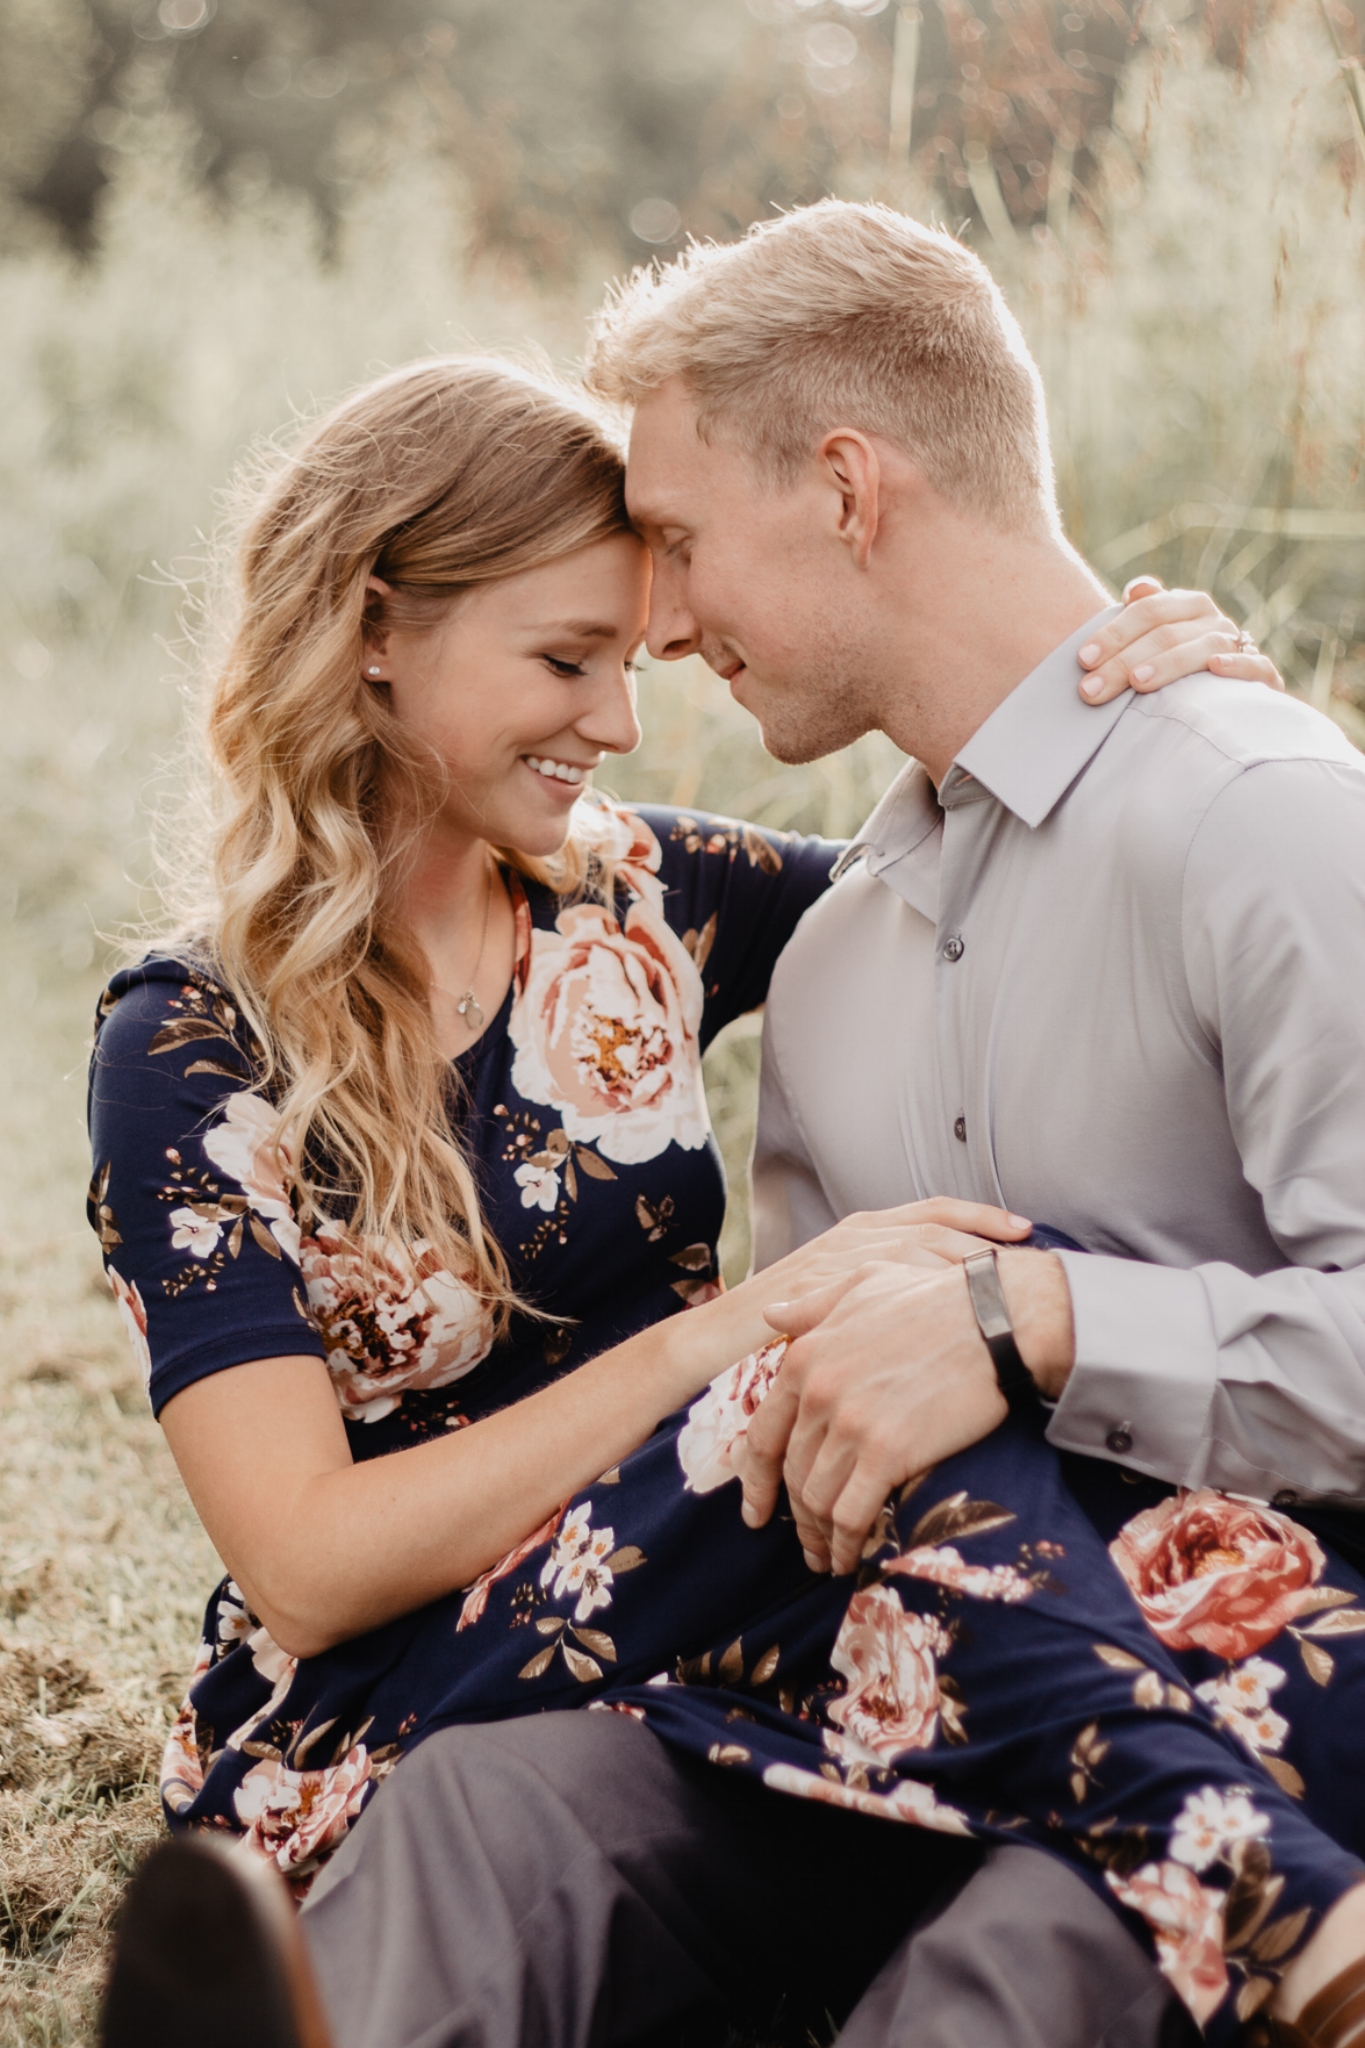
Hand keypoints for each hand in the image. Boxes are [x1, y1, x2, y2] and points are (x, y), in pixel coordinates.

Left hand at [734, 1251, 1072, 1575]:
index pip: (763, 1432)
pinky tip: (850, 1559)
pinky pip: (851, 1514)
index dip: (755, 1478)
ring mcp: (850, 1424)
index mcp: (805, 1356)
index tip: (756, 1508)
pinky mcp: (887, 1453)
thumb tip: (771, 1314)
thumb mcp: (862, 1284)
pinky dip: (845, 1543)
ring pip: (816, 1498)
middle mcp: (817, 1392)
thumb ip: (813, 1305)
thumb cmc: (934, 1298)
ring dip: (818, 1537)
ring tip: (827, 1557)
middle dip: (792, 1515)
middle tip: (803, 1542)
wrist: (995, 1319)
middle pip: (791, 1471)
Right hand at [749, 1197, 1032, 1312]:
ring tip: (1005, 1283)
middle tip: (1031, 1253)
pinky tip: (953, 1311)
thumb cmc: (788, 1328)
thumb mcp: (846, 1300)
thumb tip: (942, 1302)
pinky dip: (926, 1291)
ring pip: (919, 1250)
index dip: (982, 1216)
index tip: (1025, 1229)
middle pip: (937, 1225)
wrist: (720, 1339)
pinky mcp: (825, 1286)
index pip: (935, 1211)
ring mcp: (840, 1259)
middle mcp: (855, 1236)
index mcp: (862, 1232)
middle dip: (987, 1236)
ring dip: (965, 1264)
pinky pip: (887, 1283)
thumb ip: (887, 1292)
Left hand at [1076, 577, 1285, 704]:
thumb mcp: (1155, 641)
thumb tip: (1136, 588)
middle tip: (1091, 690)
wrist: (1232, 701)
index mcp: (1186, 605)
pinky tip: (1215, 670)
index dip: (1114, 633)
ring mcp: (1238, 645)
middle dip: (1124, 662)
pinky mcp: (1263, 676)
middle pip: (1165, 634)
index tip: (1083, 660)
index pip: (1148, 610)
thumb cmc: (1177, 669)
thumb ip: (1140, 617)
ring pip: (1203, 648)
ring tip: (1137, 683)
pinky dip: (1237, 665)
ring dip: (1169, 664)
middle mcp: (1212, 620)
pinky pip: (1254, 665)